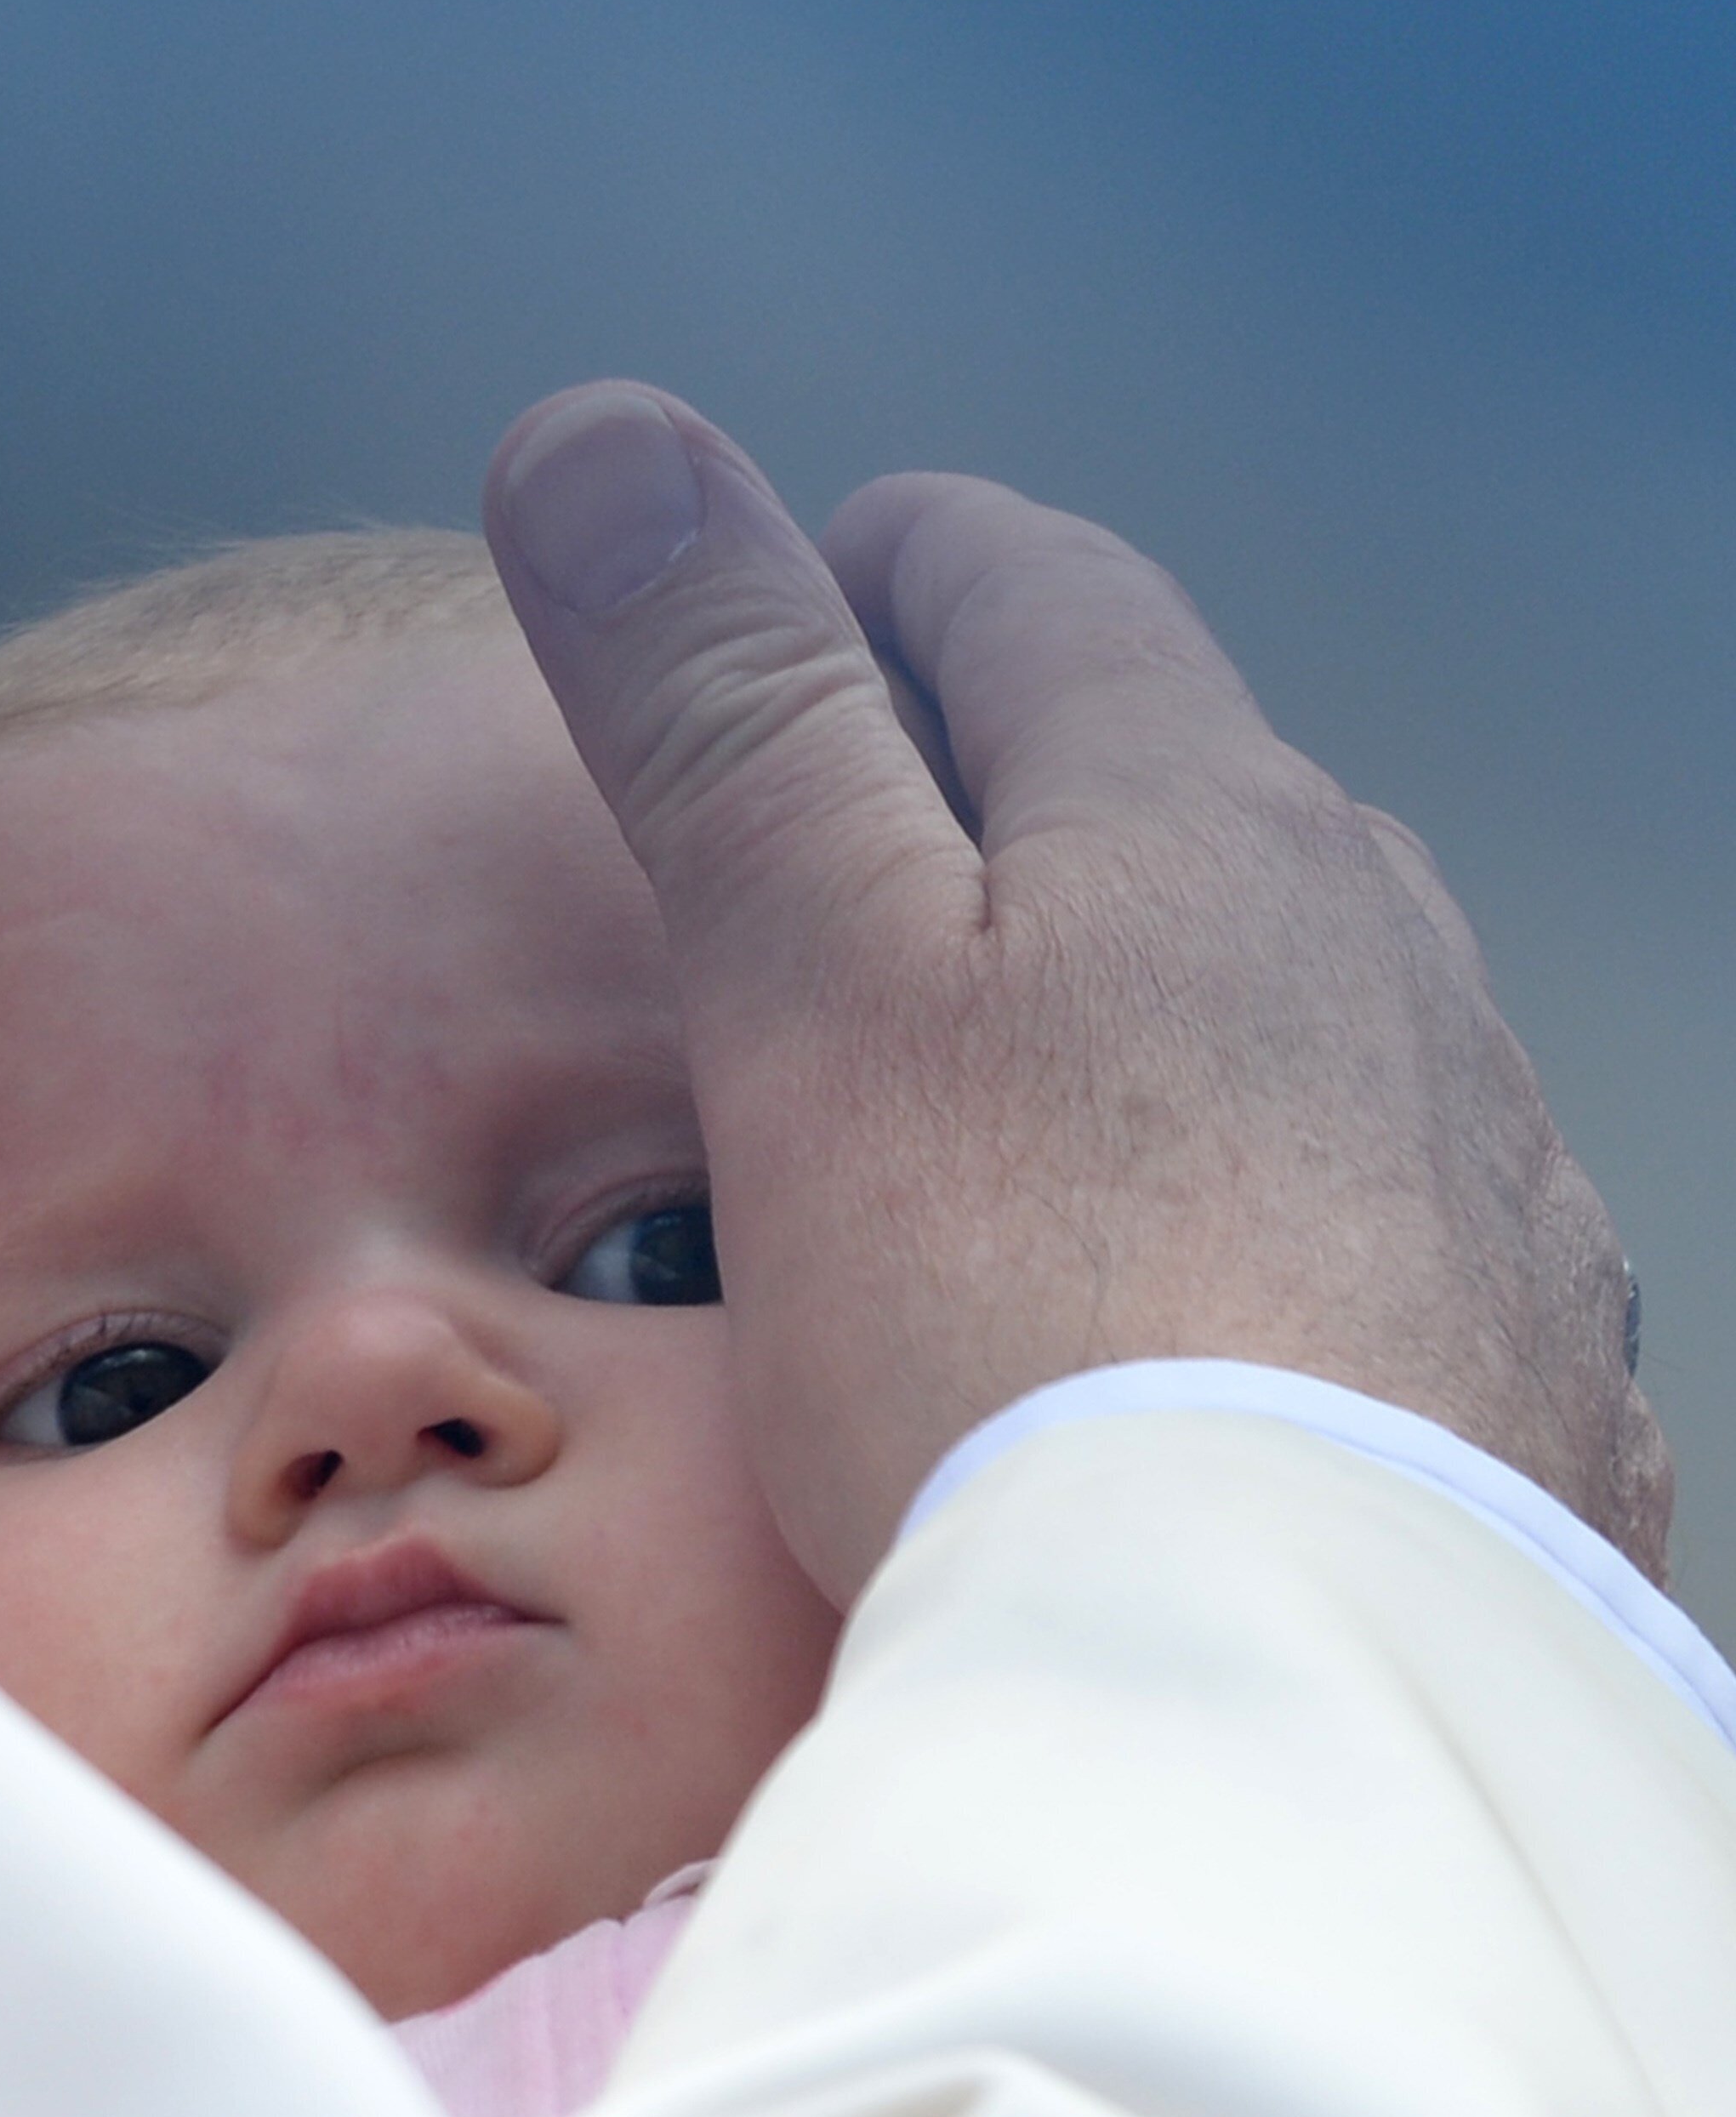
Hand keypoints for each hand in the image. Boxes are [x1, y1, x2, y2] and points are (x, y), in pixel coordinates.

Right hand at [481, 382, 1668, 1602]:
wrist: (1295, 1682)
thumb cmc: (1017, 1316)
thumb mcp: (807, 974)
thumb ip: (714, 706)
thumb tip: (599, 434)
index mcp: (1200, 817)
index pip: (1034, 586)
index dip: (886, 560)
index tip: (801, 578)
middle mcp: (1381, 948)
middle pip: (1175, 780)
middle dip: (1009, 776)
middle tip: (851, 841)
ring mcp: (1480, 1154)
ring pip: (1288, 991)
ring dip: (1144, 986)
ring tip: (1000, 1086)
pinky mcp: (1518, 1354)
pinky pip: (1367, 1195)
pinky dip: (1248, 1184)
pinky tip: (1175, 1295)